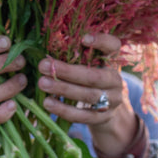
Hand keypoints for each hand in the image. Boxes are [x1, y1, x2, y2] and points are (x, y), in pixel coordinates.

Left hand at [37, 32, 138, 153]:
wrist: (109, 109)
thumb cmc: (91, 79)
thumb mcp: (91, 65)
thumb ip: (77, 56)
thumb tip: (48, 49)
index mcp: (112, 61)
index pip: (113, 46)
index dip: (101, 41)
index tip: (83, 39)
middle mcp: (116, 80)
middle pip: (94, 76)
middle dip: (67, 71)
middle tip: (44, 66)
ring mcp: (112, 101)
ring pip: (88, 96)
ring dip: (63, 89)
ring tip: (42, 83)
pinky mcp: (103, 118)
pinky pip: (83, 115)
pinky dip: (64, 110)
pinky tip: (48, 103)